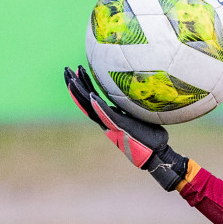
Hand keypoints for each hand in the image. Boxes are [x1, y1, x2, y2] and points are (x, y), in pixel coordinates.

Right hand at [63, 66, 189, 190]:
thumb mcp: (140, 115)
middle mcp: (106, 120)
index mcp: (109, 116)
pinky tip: (91, 95)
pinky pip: (106, 115)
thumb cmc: (152, 135)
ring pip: (90, 107)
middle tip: (66, 69)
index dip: (83, 84)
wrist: (156, 153)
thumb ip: (134, 104)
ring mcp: (111, 124)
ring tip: (72, 79)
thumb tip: (139, 90)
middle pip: (84, 100)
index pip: (91, 97)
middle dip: (74, 85)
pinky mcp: (119, 127)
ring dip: (80, 93)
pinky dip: (98, 106)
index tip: (77, 70)